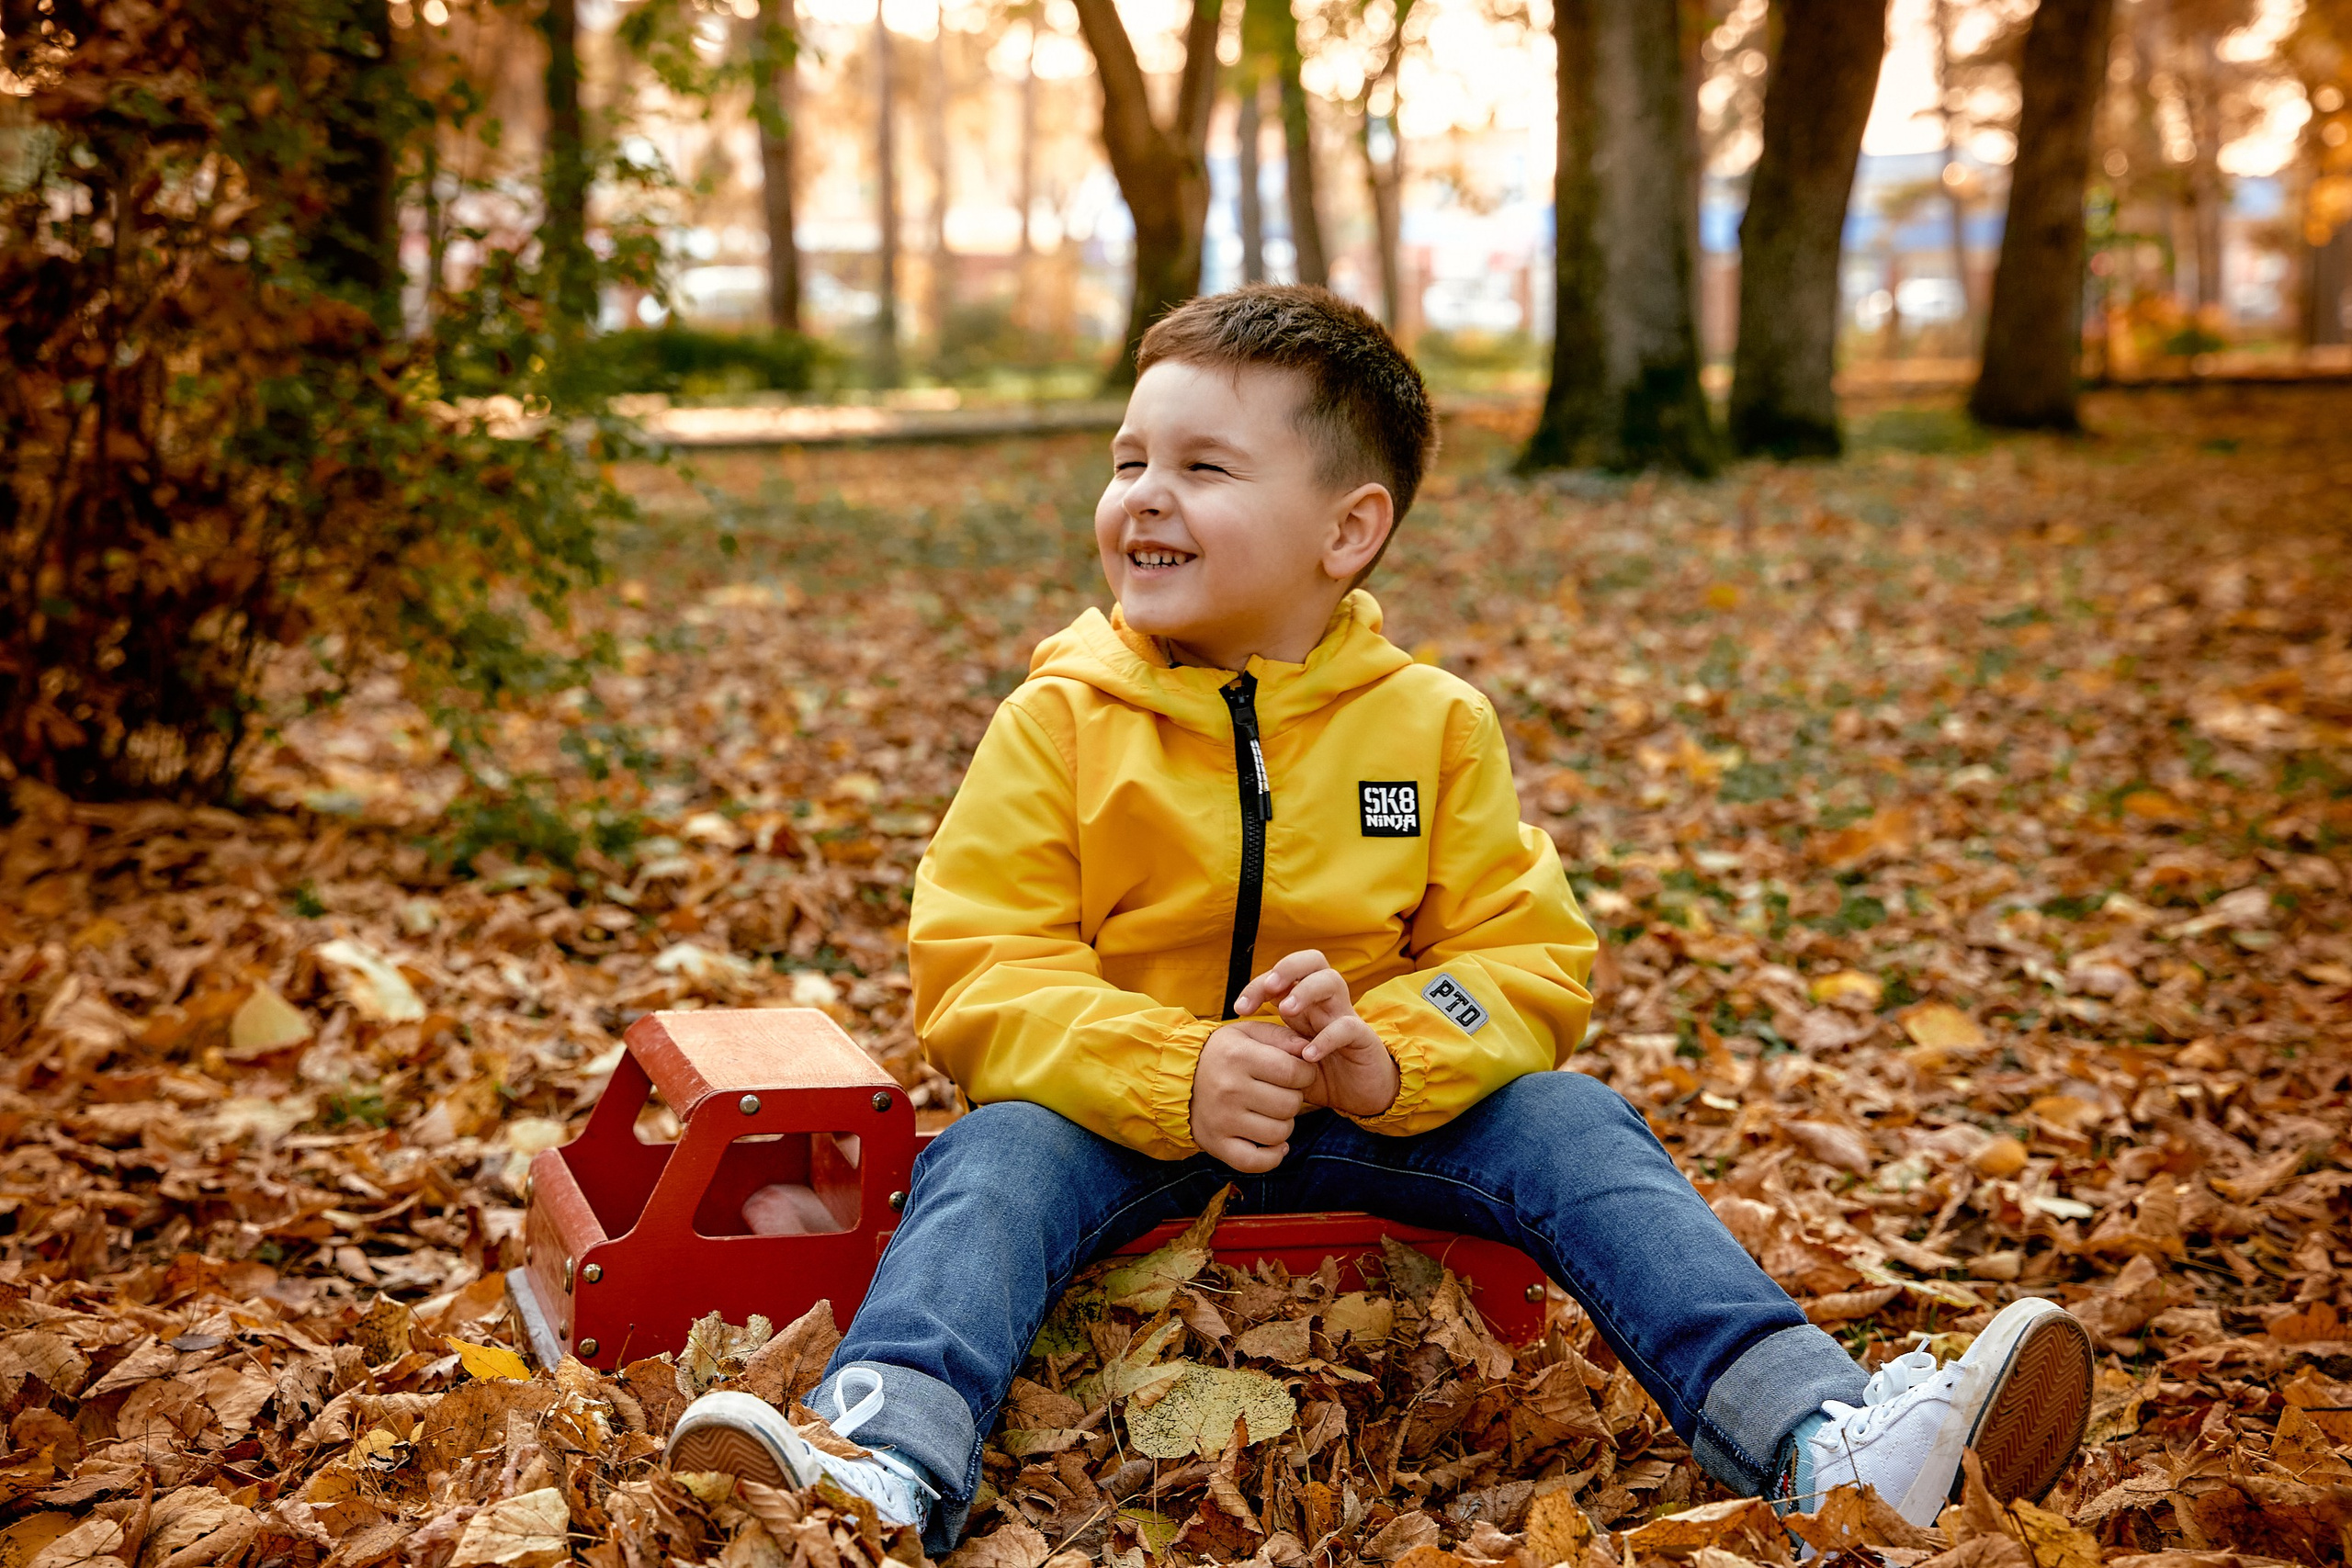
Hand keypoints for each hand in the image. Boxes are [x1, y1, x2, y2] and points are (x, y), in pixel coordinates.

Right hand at [1190, 1021, 1317, 1171]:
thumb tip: (1310, 1051)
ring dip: (1284, 1125)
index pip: (1294, 1072)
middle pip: (1290, 1104)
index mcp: (1238, 1056)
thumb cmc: (1221, 1053)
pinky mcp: (1216, 1143)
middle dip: (1294, 1098)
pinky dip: (1272, 1157)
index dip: (1306, 1074)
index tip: (1298, 1073)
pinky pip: (1255, 1162)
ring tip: (1272, 1113)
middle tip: (1280, 1092)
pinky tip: (1275, 1145)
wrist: (1174, 1077)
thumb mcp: (1247, 1033)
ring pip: (1279, 1133)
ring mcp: (1222, 1119)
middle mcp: (1229, 1089)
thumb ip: (1282, 1036)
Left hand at [1231, 950, 1399, 1119]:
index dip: (1258, 984)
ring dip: (1306, 991)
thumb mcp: (1285, 1057)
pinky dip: (1326, 1038)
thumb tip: (1228, 1041)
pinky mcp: (1363, 1038)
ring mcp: (1345, 1016)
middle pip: (1313, 960)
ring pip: (1332, 981)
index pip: (1281, 974)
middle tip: (1270, 989)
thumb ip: (1265, 1045)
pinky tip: (1308, 1055)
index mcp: (1304, 1002)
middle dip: (1288, 967)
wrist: (1360, 1094)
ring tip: (1286, 1011)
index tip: (1239, 1009)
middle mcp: (1325, 1002)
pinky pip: (1347, 1027)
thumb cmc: (1319, 1072)